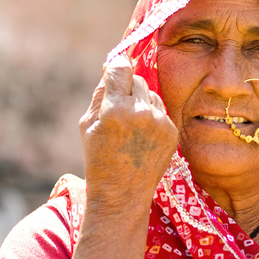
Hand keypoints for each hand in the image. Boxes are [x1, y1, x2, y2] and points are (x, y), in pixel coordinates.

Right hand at [79, 55, 177, 209]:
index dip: (117, 66)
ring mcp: (159, 123)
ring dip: (140, 102)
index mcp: (114, 110)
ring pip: (150, 94)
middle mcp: (140, 113)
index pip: (121, 68)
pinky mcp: (172, 131)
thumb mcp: (87, 124)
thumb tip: (113, 64)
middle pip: (137, 79)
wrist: (122, 194)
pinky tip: (142, 137)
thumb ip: (101, 92)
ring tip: (130, 128)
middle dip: (128, 88)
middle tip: (118, 109)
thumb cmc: (98, 158)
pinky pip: (160, 110)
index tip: (116, 68)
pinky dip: (152, 117)